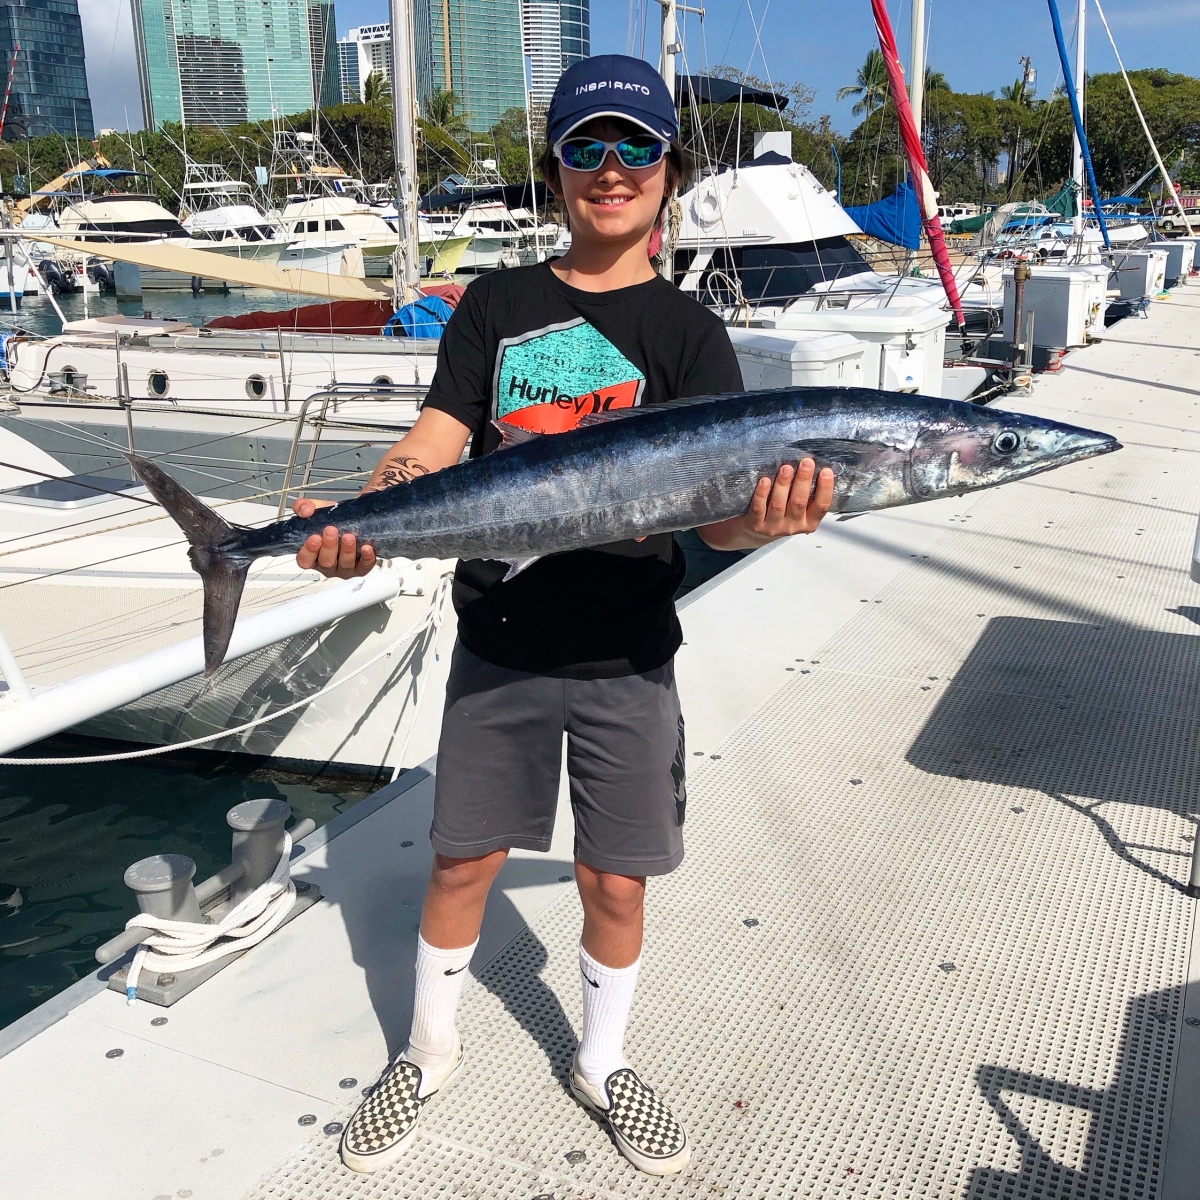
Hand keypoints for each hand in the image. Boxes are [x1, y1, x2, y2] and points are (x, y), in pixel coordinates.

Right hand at [292, 496, 376, 577]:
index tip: (314, 537)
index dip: (308, 551)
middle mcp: (327, 564)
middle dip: (328, 547)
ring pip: (345, 565)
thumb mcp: (317, 509)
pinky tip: (366, 547)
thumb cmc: (334, 519)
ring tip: (349, 537)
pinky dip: (366, 557)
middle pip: (326, 562)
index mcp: (312, 555)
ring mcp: (345, 568)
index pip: (305, 560)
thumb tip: (305, 511)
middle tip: (331, 531)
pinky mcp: (362, 567)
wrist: (356, 517)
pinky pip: (364, 566)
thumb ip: (303, 506)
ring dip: (346, 551)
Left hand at [698, 459, 834, 550]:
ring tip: (786, 467)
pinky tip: (764, 480)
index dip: (825, 489)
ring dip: (783, 485)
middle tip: (806, 462)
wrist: (755, 532)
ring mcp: (773, 527)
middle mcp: (793, 526)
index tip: (826, 471)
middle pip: (799, 503)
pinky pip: (759, 508)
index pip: (821, 506)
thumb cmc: (782, 512)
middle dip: (803, 481)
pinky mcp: (756, 525)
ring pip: (779, 505)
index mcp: (809, 522)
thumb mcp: (799, 509)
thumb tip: (816, 464)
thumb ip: (807, 493)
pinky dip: (762, 494)